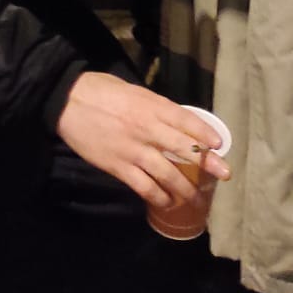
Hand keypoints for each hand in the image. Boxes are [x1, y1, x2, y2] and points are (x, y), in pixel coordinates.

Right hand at [55, 72, 229, 207]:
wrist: (68, 102)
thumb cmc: (102, 91)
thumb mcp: (134, 91)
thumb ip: (155, 107)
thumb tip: (177, 122)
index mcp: (152, 106)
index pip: (186, 120)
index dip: (205, 133)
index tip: (219, 145)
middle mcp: (147, 128)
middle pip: (184, 149)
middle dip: (207, 164)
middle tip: (224, 175)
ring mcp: (133, 150)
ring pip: (168, 174)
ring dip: (185, 188)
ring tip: (196, 199)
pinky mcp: (118, 167)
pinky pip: (144, 186)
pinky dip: (158, 197)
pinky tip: (166, 202)